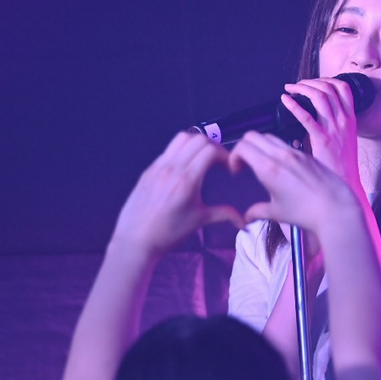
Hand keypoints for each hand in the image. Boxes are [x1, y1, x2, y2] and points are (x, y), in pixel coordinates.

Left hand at [111, 131, 243, 256]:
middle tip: (218, 162)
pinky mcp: (149, 170)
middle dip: (213, 147)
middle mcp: (173, 167)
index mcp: (187, 179)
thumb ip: (224, 215)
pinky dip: (181, 151)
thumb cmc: (169, 232)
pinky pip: (168, 150)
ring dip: (196, 144)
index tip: (228, 168)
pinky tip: (184, 168)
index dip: (225, 155)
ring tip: (202, 159)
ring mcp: (158, 166)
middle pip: (198, 139)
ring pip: (181, 139)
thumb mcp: (199, 221)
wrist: (136, 240)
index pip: (210, 150)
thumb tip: (244, 222)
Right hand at [230, 131, 360, 239]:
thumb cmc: (305, 213)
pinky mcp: (308, 155)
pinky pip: (286, 144)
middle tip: (245, 165)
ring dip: (260, 146)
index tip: (237, 171)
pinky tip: (282, 168)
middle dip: (244, 147)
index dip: (234, 156)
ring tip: (263, 165)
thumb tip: (246, 218)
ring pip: (269, 137)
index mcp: (268, 167)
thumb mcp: (277, 213)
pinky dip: (276, 150)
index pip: (242, 146)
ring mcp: (295, 152)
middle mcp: (280, 154)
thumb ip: (258, 211)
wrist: (336, 208)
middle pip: (253, 136)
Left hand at [280, 76, 363, 195]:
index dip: (326, 79)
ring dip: (302, 89)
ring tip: (290, 89)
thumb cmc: (343, 165)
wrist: (347, 183)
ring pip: (320, 97)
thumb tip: (318, 115)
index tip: (312, 82)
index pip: (343, 88)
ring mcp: (335, 130)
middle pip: (329, 88)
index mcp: (350, 119)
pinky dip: (294, 105)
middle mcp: (344, 121)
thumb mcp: (345, 139)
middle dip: (309, 82)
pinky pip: (307, 117)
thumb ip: (335, 125)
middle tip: (296, 85)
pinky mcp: (323, 140)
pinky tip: (285, 101)